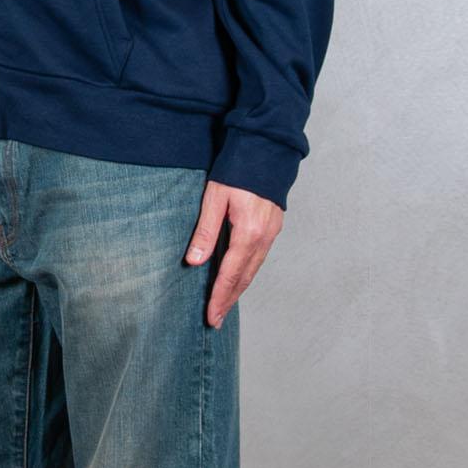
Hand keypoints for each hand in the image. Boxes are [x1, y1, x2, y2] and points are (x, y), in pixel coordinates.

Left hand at [185, 179, 282, 327]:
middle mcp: (264, 237)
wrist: (266, 148)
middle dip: (229, 300)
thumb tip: (194, 262)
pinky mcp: (273, 227)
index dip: (220, 297)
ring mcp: (272, 232)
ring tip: (225, 304)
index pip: (230, 274)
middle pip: (245, 277)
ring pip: (254, 269)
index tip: (211, 317)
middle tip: (216, 320)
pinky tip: (238, 277)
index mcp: (249, 232)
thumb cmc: (238, 168)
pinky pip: (259, 257)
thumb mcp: (215, 197)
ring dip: (239, 288)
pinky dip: (247, 272)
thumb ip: (205, 231)